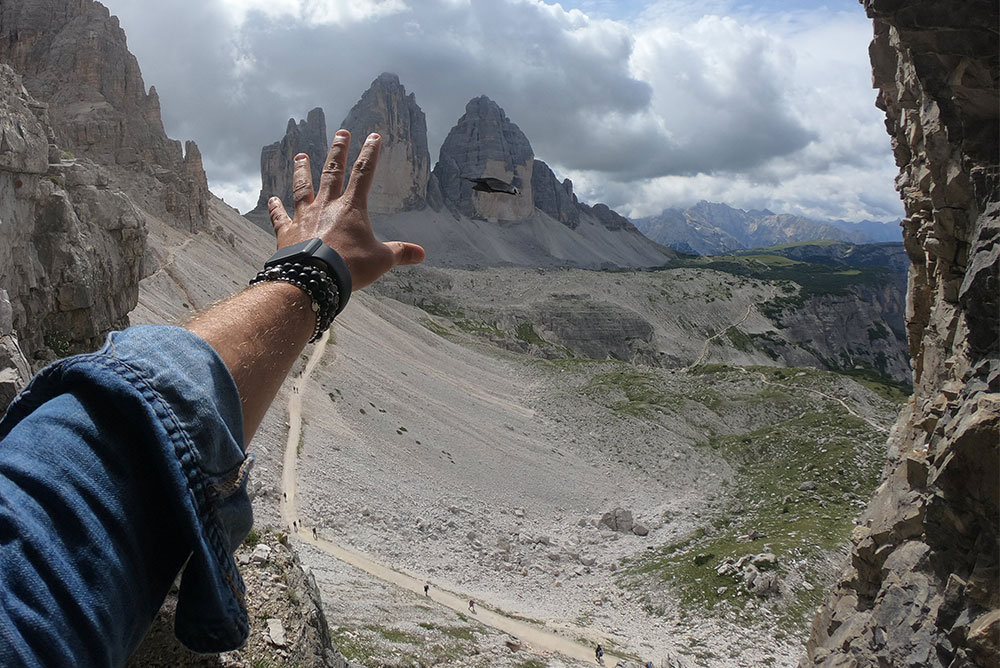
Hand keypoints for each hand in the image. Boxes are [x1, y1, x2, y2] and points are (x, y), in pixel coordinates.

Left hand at [266, 129, 424, 288]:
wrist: (314, 278)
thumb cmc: (350, 267)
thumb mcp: (381, 260)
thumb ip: (400, 253)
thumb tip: (421, 254)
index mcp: (352, 208)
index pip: (364, 174)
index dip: (370, 154)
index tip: (373, 136)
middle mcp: (327, 205)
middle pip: (333, 172)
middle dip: (338, 151)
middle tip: (341, 133)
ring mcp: (305, 216)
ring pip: (303, 187)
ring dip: (302, 170)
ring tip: (300, 155)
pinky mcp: (288, 231)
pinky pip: (280, 216)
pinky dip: (275, 208)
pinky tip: (271, 199)